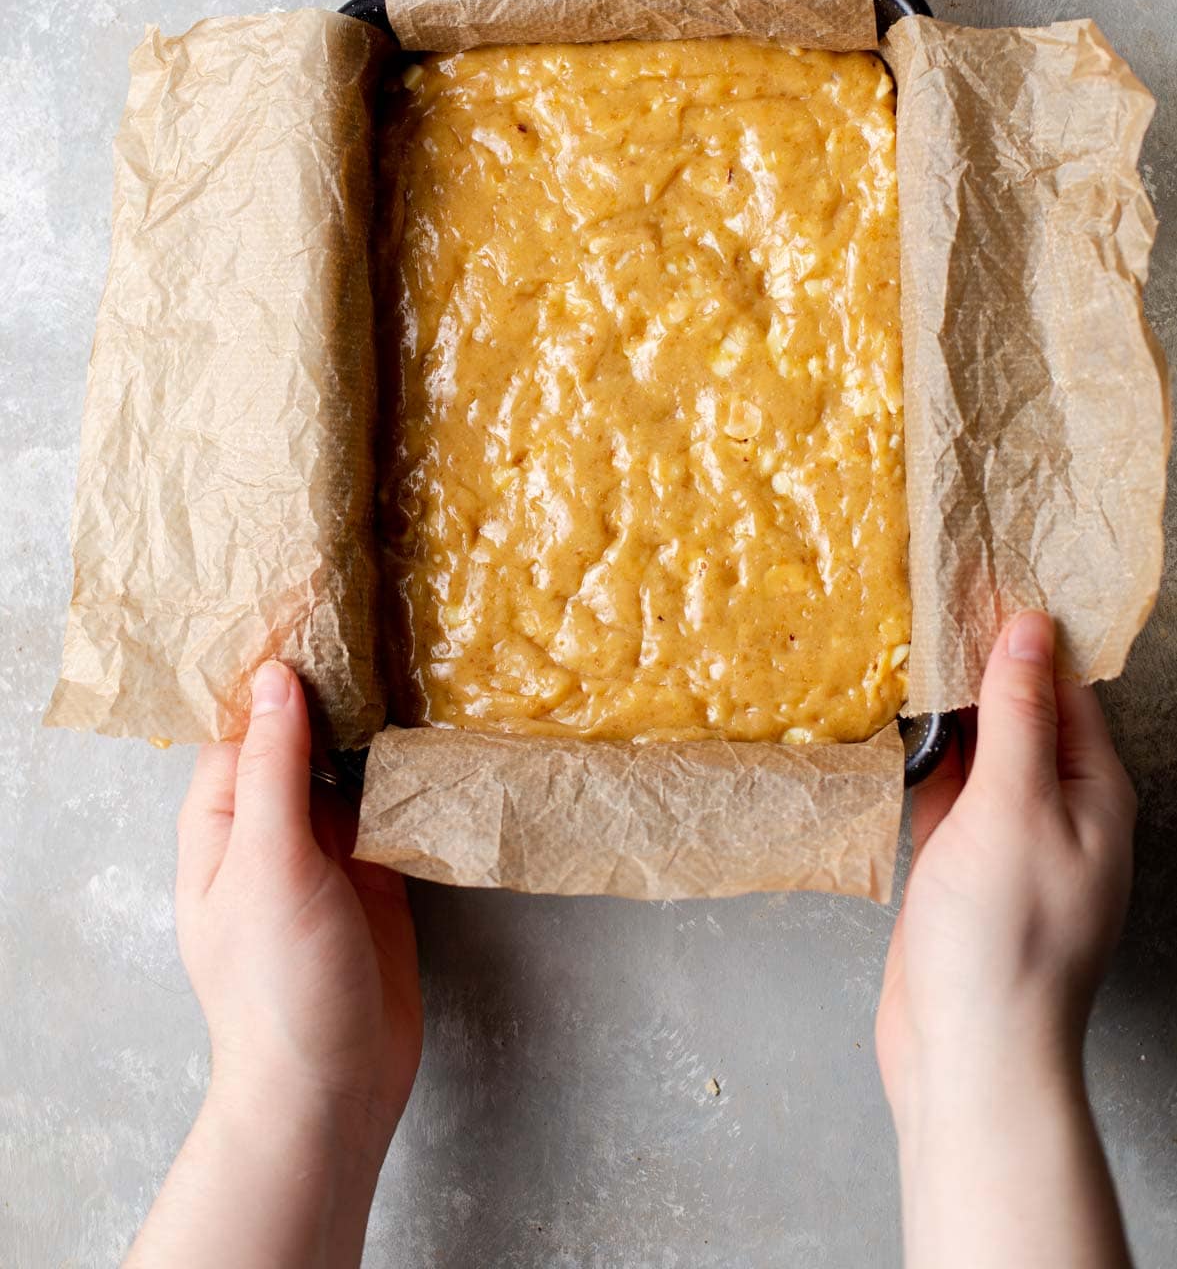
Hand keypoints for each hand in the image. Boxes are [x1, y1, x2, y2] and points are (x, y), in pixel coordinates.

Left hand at [176, 661, 421, 1155]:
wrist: (333, 1088)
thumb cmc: (279, 986)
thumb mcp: (268, 865)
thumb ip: (275, 769)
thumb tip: (276, 678)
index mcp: (222, 822)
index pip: (243, 722)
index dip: (275, 668)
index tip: (314, 604)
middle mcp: (270, 828)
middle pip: (299, 737)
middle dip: (333, 687)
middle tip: (378, 612)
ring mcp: (325, 851)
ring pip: (348, 766)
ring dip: (375, 724)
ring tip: (414, 651)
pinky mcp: (376, 873)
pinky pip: (390, 804)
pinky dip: (409, 771)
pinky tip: (438, 731)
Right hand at [876, 611, 1136, 1268]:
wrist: (967, 1055)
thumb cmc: (1002, 938)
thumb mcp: (1014, 807)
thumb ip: (1018, 715)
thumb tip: (1030, 629)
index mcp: (1093, 792)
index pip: (1062, 688)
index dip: (1021, 633)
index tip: (976, 576)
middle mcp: (1056, 810)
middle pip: (1018, 714)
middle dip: (976, 663)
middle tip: (924, 598)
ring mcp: (1005, 841)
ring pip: (976, 752)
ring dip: (943, 708)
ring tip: (897, 644)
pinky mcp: (959, 867)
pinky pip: (944, 793)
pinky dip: (920, 757)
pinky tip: (887, 724)